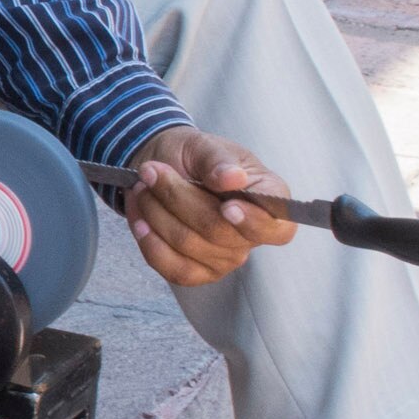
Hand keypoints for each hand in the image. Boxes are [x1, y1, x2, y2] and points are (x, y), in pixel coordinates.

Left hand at [124, 124, 296, 285]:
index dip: (255, 222)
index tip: (228, 206)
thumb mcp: (205, 146)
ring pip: (189, 245)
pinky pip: (175, 269)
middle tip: (152, 172)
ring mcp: (227, 258)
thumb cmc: (192, 156)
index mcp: (268, 198)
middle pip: (219, 231)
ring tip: (143, 188)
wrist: (161, 168)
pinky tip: (141, 221)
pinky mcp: (198, 272)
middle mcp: (252, 234)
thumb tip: (233, 178)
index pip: (278, 227)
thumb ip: (218, 160)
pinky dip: (151, 243)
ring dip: (157, 213)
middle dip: (178, 198)